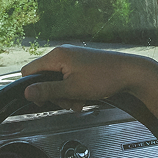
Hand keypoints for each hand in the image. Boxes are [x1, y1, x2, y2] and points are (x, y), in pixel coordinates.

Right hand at [21, 46, 157, 123]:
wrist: (130, 73)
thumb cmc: (104, 77)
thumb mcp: (72, 89)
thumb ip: (47, 91)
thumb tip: (26, 93)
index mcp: (57, 56)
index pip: (29, 71)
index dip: (31, 88)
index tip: (41, 101)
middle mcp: (63, 54)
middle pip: (45, 78)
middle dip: (55, 95)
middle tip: (68, 103)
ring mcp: (74, 59)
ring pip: (59, 82)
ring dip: (66, 96)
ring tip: (79, 102)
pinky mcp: (82, 65)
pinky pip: (70, 80)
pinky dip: (74, 91)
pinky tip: (84, 98)